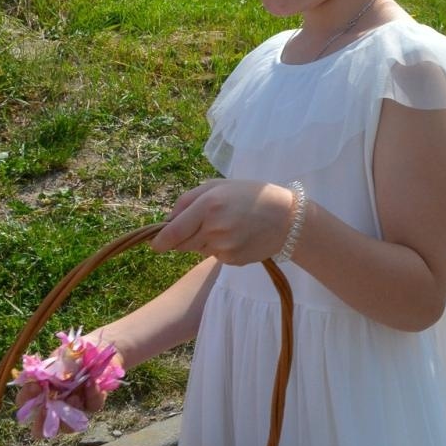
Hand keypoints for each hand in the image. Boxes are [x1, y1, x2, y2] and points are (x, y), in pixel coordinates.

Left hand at [153, 179, 296, 264]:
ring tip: (228, 228)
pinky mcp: (232, 260)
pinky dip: (221, 249)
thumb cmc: (252, 195)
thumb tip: (167, 220)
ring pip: (198, 249)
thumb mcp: (220, 185)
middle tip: (205, 225)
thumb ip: (189, 199)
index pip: (172, 232)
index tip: (156, 245)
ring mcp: (223, 246)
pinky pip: (215, 256)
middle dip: (185, 238)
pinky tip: (238, 237)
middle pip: (182, 244)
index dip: (160, 241)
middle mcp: (213, 227)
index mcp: (208, 205)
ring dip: (204, 241)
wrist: (289, 218)